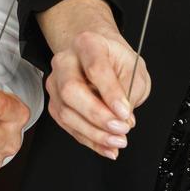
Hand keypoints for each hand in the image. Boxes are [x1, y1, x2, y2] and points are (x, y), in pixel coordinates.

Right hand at [47, 25, 149, 159]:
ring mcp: (56, 83)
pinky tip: (106, 146)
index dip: (110, 93)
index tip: (125, 112)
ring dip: (94, 133)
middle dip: (97, 115)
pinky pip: (67, 126)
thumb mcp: (134, 68)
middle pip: (71, 90)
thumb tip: (124, 118)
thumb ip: (131, 90)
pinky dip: (89, 140)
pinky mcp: (54, 103)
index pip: (95, 68)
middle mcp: (66, 62)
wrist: (98, 56)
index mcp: (88, 44)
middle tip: (120, 128)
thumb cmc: (115, 60)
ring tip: (117, 141)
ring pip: (66, 112)